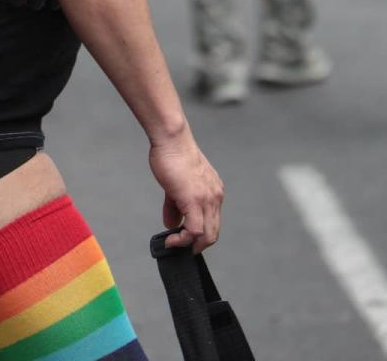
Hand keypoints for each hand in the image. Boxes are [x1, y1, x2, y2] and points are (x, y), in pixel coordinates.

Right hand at [149, 132, 223, 252]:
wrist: (171, 139)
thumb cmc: (172, 155)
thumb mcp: (177, 184)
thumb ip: (176, 206)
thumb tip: (172, 223)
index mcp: (214, 191)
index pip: (213, 222)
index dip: (199, 236)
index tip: (183, 238)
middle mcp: (215, 196)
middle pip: (213, 233)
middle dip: (196, 245)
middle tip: (180, 247)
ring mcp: (207, 199)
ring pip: (206, 235)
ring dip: (189, 245)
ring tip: (173, 243)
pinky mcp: (194, 200)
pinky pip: (194, 230)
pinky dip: (183, 240)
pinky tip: (171, 239)